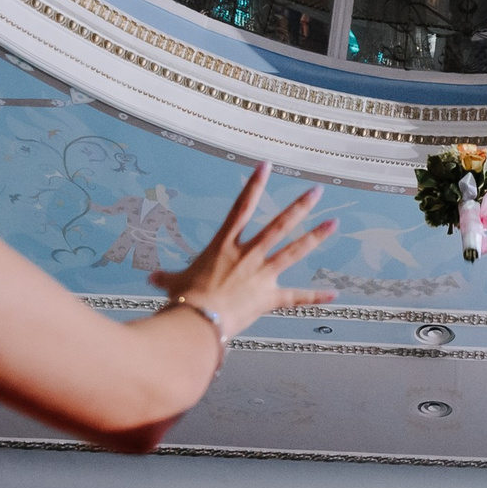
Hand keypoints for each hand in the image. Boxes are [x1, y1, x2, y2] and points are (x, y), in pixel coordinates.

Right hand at [149, 162, 335, 332]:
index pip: (241, 207)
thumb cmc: (184, 301)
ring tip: (334, 223)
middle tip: (317, 192)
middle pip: (279, 225)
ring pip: (294, 251)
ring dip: (315, 236)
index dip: (254, 185)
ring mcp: (261, 274)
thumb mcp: (174, 285)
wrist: (198, 321)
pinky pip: (296, 297)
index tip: (266, 166)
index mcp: (224, 246)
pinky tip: (334, 293)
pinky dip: (315, 296)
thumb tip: (152, 279)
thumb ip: (167, 279)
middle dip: (299, 207)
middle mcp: (247, 255)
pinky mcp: (269, 298)